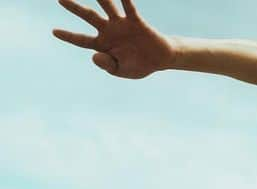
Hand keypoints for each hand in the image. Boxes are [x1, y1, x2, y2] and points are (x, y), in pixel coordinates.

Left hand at [53, 0, 173, 78]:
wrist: (160, 59)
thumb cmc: (138, 65)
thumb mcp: (122, 71)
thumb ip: (108, 66)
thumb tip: (94, 56)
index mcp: (103, 45)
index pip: (82, 40)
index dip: (69, 36)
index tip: (54, 32)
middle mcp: (109, 30)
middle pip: (88, 16)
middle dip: (74, 7)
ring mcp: (121, 24)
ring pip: (106, 6)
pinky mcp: (136, 21)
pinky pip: (129, 8)